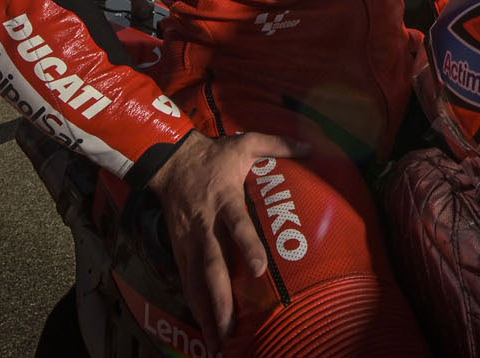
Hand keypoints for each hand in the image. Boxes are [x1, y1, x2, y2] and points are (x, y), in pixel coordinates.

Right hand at [147, 130, 312, 341]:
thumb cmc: (213, 154)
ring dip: (206, 312)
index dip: (247, 246)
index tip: (259, 270)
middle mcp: (205, 225)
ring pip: (196, 282)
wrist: (167, 159)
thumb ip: (278, 144)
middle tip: (231, 329)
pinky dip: (195, 306)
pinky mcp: (179, 249)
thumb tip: (312, 146)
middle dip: (220, 299)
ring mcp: (189, 241)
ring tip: (217, 343)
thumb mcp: (245, 142)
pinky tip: (205, 330)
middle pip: (211, 266)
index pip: (237, 225)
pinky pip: (186, 282)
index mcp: (225, 199)